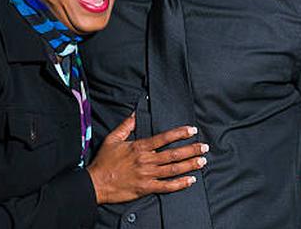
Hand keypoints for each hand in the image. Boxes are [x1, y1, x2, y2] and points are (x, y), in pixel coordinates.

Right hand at [86, 114, 207, 203]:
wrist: (96, 183)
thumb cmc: (104, 161)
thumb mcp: (112, 138)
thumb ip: (126, 125)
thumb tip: (136, 113)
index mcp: (139, 147)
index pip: (164, 138)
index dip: (180, 133)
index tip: (192, 130)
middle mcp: (146, 160)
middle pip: (173, 154)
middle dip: (191, 149)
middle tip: (205, 147)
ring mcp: (147, 175)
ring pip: (173, 169)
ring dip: (190, 165)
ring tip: (203, 161)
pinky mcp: (146, 188)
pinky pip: (167, 186)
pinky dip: (180, 184)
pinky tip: (191, 180)